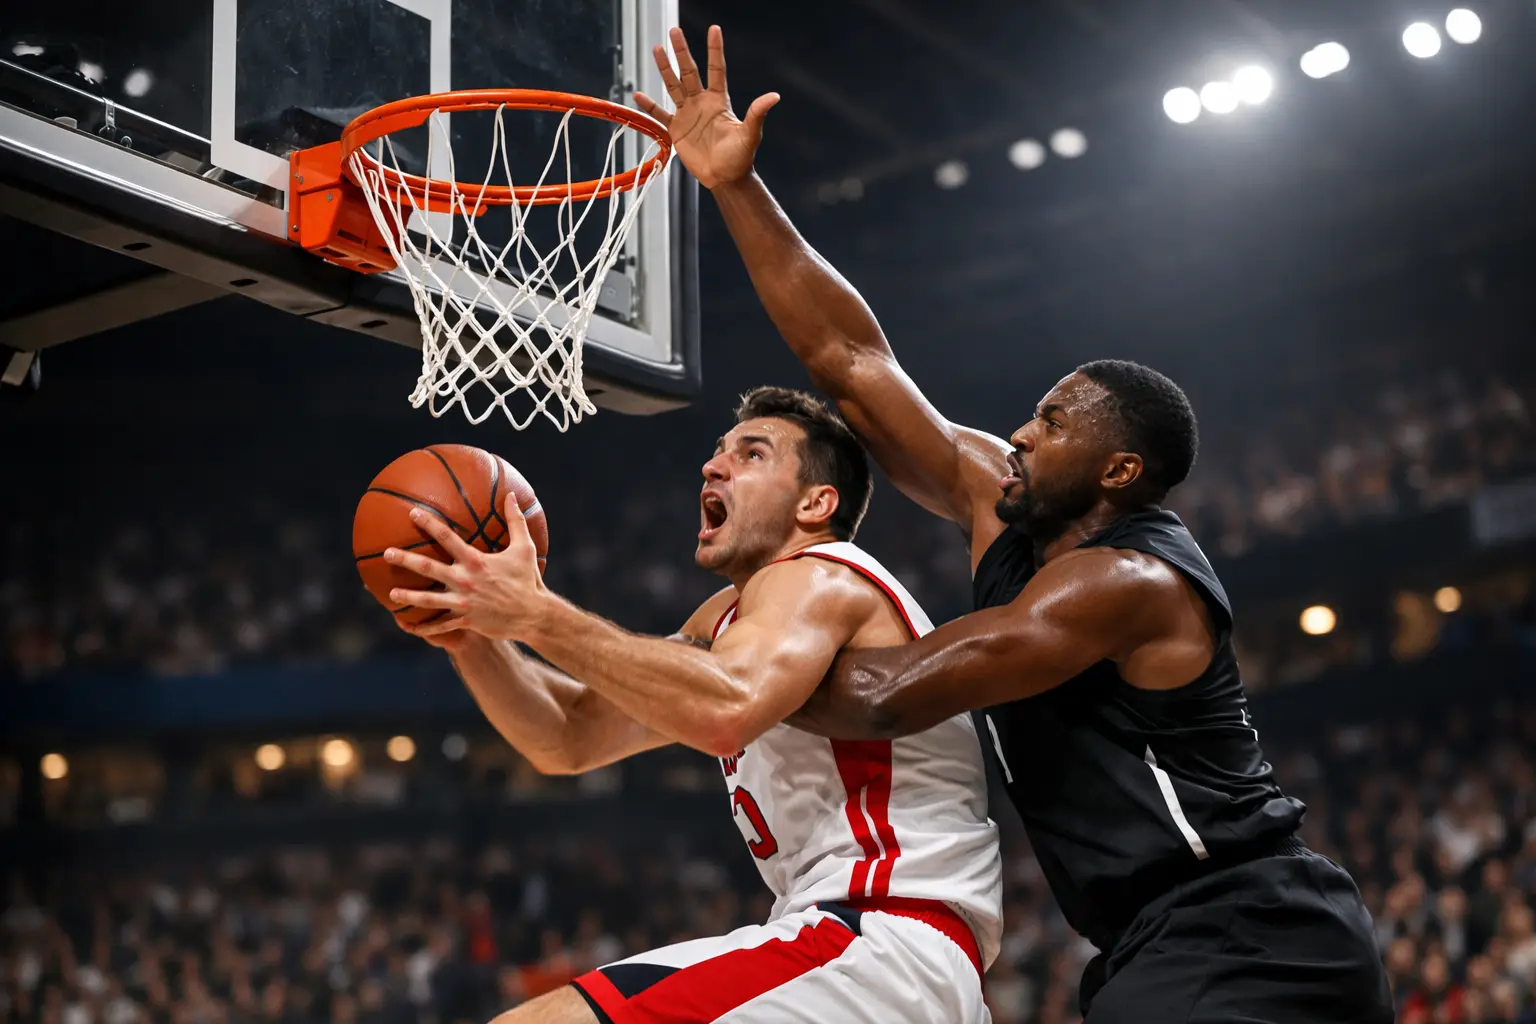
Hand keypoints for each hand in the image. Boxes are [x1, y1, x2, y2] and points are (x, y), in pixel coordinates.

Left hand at [383, 494, 550, 640]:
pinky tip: (407, 626)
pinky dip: (423, 628)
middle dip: (406, 559)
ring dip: (408, 597)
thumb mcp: (525, 548)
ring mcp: (463, 602)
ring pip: (428, 601)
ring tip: (390, 594)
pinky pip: (440, 626)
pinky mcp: (466, 621)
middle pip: (428, 569)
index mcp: (476, 561)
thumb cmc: (529, 580)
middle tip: (387, 552)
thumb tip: (510, 495)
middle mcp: (465, 581)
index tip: (412, 514)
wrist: (534, 615)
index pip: (447, 538)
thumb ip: (515, 520)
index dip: (428, 524)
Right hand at [633, 25, 779, 189]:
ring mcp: (688, 114)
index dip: (715, 50)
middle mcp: (702, 103)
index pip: (716, 69)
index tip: (714, 29)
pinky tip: (638, 95)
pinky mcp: (677, 129)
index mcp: (719, 101)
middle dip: (682, 52)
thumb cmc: (740, 158)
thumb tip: (774, 96)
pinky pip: (660, 114)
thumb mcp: (750, 135)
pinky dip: (649, 106)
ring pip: (673, 86)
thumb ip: (757, 114)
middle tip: (674, 31)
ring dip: (664, 69)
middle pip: (689, 71)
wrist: (725, 178)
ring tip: (657, 49)